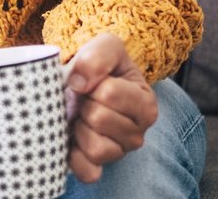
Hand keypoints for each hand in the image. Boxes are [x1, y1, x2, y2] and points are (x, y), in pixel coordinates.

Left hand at [64, 33, 157, 182]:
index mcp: (145, 103)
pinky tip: (72, 139)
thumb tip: (78, 83)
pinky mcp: (99, 167)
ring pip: (96, 148)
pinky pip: (88, 172)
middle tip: (83, 100)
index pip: (109, 93)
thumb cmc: (100, 66)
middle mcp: (138, 133)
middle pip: (99, 119)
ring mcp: (119, 152)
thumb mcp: (106, 46)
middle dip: (83, 105)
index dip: (91, 83)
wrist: (84, 82)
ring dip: (79, 129)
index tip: (91, 81)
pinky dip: (75, 157)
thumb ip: (98, 55)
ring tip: (80, 117)